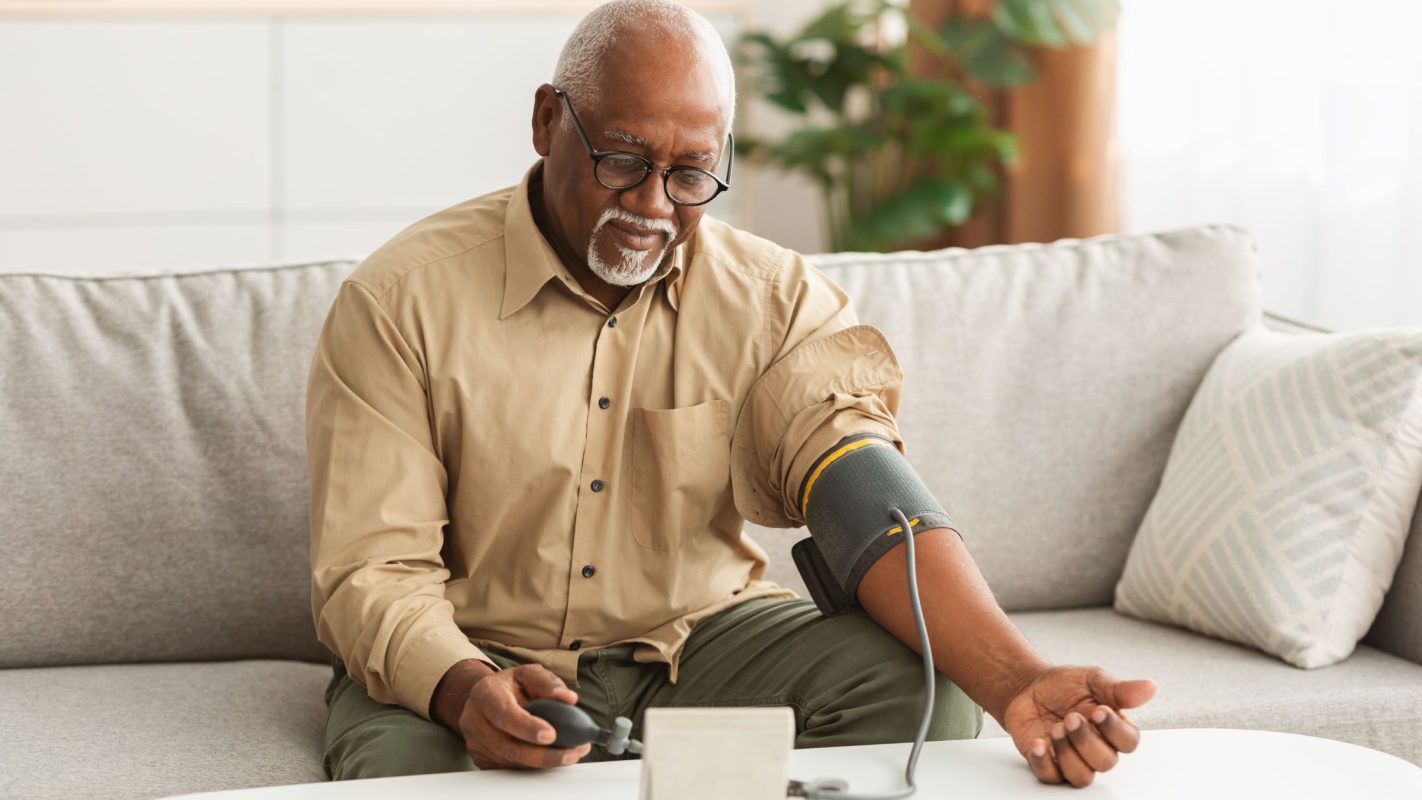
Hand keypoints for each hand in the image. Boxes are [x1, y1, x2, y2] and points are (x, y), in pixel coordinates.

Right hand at [439, 662, 592, 768]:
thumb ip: (548, 683)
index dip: (527, 727)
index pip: (504, 714)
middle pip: (508, 747)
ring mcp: (476, 743)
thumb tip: (568, 698)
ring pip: (511, 762)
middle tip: (572, 752)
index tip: (551, 735)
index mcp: (485, 694)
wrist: (486, 698)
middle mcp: (474, 720)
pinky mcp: (482, 759)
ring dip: (543, 763)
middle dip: (543, 755)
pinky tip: (552, 758)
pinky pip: (510, 769)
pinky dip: (534, 767)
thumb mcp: (528, 674)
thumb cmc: (510, 686)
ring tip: (571, 754)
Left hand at [1000, 665, 1155, 787]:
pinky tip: (1039, 743)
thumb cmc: (1065, 685)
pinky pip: (1051, 777)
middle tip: (1070, 718)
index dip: (1115, 730)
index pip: (1128, 742)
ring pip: (1081, 776)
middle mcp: (1096, 748)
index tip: (1098, 711)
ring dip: (1068, 753)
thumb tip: (1149, 688)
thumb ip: (1119, 689)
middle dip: (1087, 741)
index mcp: (1113, 728)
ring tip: (1055, 729)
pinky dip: (1044, 762)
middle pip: (1105, 762)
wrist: (1028, 687)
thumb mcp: (1092, 680)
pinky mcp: (1048, 764)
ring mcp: (1072, 759)